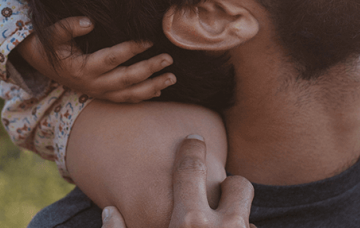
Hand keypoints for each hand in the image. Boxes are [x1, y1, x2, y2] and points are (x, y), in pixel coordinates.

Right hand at [17, 16, 175, 101]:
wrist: (40, 64)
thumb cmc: (50, 45)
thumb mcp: (53, 34)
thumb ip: (69, 26)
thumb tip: (89, 22)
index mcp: (83, 67)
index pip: (112, 58)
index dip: (131, 49)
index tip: (148, 39)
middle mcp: (93, 83)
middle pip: (126, 78)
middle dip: (149, 68)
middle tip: (168, 58)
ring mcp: (98, 92)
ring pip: (129, 93)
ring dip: (152, 86)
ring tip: (172, 77)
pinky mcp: (101, 95)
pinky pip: (125, 99)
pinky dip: (143, 96)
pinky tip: (159, 90)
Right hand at [100, 135, 254, 227]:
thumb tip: (108, 211)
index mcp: (187, 221)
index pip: (192, 168)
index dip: (192, 149)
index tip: (193, 139)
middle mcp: (222, 227)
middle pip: (238, 185)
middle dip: (230, 187)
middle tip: (217, 196)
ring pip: (251, 216)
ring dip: (239, 219)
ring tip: (222, 225)